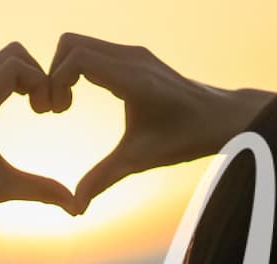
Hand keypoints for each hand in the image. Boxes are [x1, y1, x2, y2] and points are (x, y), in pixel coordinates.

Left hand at [0, 42, 75, 220]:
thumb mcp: (1, 189)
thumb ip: (41, 192)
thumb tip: (77, 208)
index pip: (16, 66)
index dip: (42, 82)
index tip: (48, 112)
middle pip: (12, 55)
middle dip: (38, 75)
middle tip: (46, 108)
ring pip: (2, 61)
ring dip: (26, 77)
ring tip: (37, 109)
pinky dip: (13, 82)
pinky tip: (20, 110)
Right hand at [48, 33, 273, 213]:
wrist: (222, 119)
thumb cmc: (186, 138)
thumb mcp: (141, 160)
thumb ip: (104, 179)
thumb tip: (76, 208)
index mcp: (133, 78)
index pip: (77, 58)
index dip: (55, 80)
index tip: (56, 112)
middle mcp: (132, 58)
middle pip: (71, 43)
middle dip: (54, 72)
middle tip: (56, 108)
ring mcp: (135, 54)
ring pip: (81, 44)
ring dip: (65, 70)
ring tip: (65, 106)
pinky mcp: (136, 57)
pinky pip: (95, 51)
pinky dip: (78, 69)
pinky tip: (81, 99)